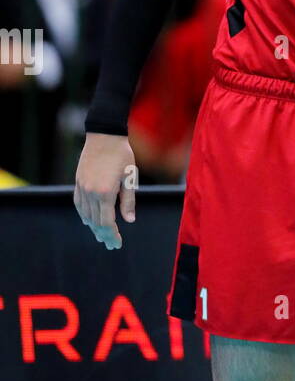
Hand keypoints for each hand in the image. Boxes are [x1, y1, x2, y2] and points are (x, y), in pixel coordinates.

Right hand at [74, 133, 136, 249]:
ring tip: (101, 235)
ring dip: (93, 227)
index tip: (117, 244)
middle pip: (96, 221)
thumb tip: (129, 221)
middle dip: (104, 235)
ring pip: (86, 214)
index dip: (112, 235)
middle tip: (111, 245)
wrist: (104, 136)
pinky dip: (83, 214)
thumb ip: (128, 201)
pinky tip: (88, 221)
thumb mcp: (130, 179)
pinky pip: (78, 204)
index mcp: (106, 193)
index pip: (107, 222)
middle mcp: (91, 193)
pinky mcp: (78, 182)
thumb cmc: (122, 156)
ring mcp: (82, 187)